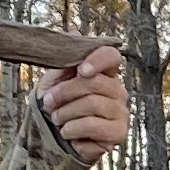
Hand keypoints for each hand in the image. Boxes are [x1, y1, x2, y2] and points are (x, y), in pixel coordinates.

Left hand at [36, 45, 130, 161]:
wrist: (59, 136)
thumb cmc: (60, 104)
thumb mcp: (55, 79)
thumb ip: (65, 60)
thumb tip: (75, 33)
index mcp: (105, 73)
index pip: (111, 56)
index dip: (97, 60)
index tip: (81, 70)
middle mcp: (118, 91)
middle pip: (95, 83)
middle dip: (65, 92)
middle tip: (48, 102)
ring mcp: (121, 112)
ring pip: (91, 104)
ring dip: (65, 113)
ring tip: (56, 118)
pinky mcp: (118, 133)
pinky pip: (93, 126)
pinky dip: (72, 129)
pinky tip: (67, 132)